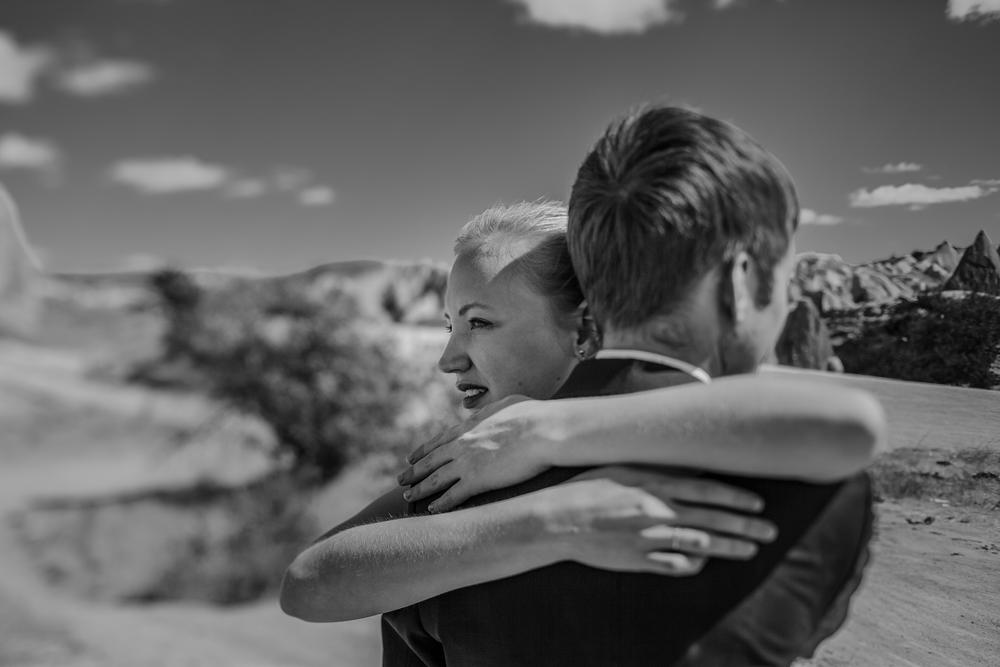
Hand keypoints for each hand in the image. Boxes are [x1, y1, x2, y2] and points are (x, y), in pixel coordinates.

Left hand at [398, 395, 548, 510]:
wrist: (544, 430)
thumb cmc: (535, 415)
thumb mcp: (508, 404)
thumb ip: (494, 411)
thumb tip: (492, 413)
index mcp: (470, 426)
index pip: (440, 440)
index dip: (424, 450)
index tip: (411, 457)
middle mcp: (463, 444)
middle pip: (431, 460)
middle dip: (414, 471)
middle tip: (400, 480)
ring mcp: (468, 462)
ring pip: (436, 479)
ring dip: (420, 489)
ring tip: (407, 498)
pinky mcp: (478, 480)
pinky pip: (453, 495)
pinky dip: (441, 504)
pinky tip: (432, 511)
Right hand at [532, 466, 776, 575]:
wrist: (557, 519)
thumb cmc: (587, 487)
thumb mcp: (623, 467)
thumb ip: (656, 467)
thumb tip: (687, 463)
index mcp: (656, 484)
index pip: (709, 491)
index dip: (737, 499)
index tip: (759, 504)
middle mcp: (658, 511)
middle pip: (713, 520)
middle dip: (746, 527)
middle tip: (771, 532)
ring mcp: (650, 538)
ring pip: (702, 545)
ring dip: (730, 548)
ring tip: (751, 550)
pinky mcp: (639, 560)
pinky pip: (675, 566)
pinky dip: (695, 566)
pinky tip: (707, 565)